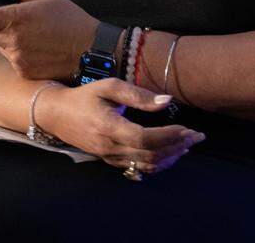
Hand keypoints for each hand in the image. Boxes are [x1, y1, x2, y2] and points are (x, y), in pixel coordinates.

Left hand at [0, 0, 99, 80]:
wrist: (91, 49)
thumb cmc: (71, 20)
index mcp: (16, 17)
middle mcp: (13, 40)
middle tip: (2, 24)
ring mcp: (17, 58)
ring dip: (4, 42)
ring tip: (31, 37)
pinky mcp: (24, 73)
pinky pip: (12, 62)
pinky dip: (18, 55)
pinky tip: (37, 50)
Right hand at [37, 78, 205, 174]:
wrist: (57, 115)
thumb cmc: (84, 96)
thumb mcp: (109, 86)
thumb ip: (137, 95)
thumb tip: (167, 101)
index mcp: (108, 126)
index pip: (144, 138)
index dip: (169, 135)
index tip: (188, 128)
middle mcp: (109, 147)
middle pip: (149, 154)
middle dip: (177, 145)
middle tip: (197, 136)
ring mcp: (109, 157)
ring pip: (146, 164)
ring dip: (170, 156)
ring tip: (188, 144)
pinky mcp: (110, 160)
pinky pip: (138, 168)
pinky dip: (158, 163)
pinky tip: (171, 155)